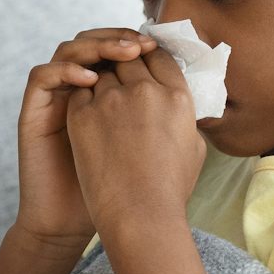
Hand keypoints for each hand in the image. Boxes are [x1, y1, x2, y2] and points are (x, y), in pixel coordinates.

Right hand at [15, 28, 159, 247]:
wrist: (75, 221)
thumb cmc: (118, 190)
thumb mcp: (150, 149)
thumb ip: (164, 120)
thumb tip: (193, 96)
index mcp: (105, 93)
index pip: (118, 50)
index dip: (137, 42)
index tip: (159, 45)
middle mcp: (78, 89)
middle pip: (94, 41)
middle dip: (119, 38)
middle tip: (141, 44)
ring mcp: (55, 97)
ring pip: (68, 49)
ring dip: (96, 45)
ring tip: (123, 55)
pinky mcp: (34, 111)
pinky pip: (43, 76)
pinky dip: (65, 71)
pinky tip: (90, 81)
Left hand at [64, 44, 205, 232]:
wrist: (139, 217)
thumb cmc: (170, 190)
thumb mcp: (194, 147)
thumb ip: (184, 115)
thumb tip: (176, 101)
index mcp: (178, 96)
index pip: (160, 56)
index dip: (149, 56)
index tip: (142, 62)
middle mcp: (145, 91)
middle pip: (128, 58)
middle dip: (123, 66)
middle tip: (119, 83)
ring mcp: (111, 100)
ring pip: (101, 74)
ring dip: (102, 84)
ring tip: (104, 109)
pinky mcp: (82, 114)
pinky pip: (80, 92)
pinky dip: (83, 101)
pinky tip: (88, 121)